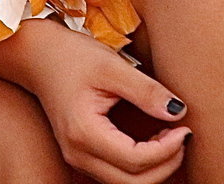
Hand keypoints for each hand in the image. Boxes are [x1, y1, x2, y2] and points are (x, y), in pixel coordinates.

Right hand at [28, 23, 190, 183]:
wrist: (38, 53)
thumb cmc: (72, 55)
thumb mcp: (111, 65)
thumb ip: (145, 90)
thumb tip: (179, 112)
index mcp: (84, 132)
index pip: (135, 160)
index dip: (167, 149)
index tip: (185, 127)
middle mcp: (78, 153)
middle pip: (132, 183)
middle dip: (165, 165)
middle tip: (183, 137)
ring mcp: (77, 157)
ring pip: (124, 183)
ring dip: (154, 169)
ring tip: (171, 138)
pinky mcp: (80, 153)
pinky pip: (116, 173)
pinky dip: (139, 165)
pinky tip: (153, 141)